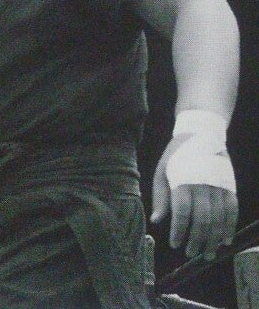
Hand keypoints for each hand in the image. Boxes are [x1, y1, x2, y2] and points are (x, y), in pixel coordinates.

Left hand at [150, 135, 237, 259]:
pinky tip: (225, 240)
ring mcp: (218, 186)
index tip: (175, 244)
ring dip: (213, 239)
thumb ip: (160, 197)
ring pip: (218, 219)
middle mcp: (202, 185)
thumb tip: (156, 221)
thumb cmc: (176, 155)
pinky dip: (229, 227)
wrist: (201, 134)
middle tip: (191, 253)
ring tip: (208, 253)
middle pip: (202, 220)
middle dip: (197, 240)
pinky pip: (232, 210)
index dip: (179, 231)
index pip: (182, 213)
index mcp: (182, 181)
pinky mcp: (229, 186)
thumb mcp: (162, 171)